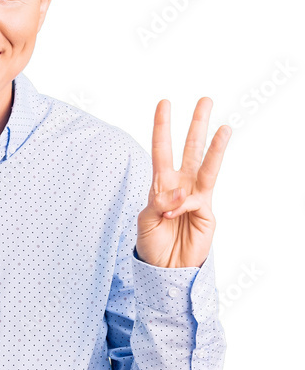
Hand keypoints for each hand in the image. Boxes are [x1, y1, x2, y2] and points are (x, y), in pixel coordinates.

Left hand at [136, 97, 230, 267]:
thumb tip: (178, 192)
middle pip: (191, 149)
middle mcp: (182, 185)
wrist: (165, 269)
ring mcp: (196, 197)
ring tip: (224, 128)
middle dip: (197, 125)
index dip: (162, 128)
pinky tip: (172, 214)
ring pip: (207, 166)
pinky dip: (181, 205)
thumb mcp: (145, 220)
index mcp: (162, 184)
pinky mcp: (206, 212)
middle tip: (205, 100)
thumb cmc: (153, 244)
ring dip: (215, 147)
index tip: (164, 104)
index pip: (162, 150)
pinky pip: (195, 200)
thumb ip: (157, 202)